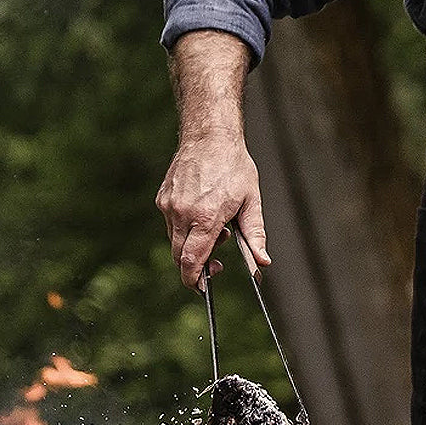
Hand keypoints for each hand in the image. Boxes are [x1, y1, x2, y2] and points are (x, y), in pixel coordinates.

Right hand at [156, 132, 270, 290]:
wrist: (209, 136)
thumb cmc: (234, 166)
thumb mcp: (252, 201)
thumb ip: (255, 235)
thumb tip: (262, 261)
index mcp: (206, 217)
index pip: (193, 261)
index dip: (195, 280)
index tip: (203, 288)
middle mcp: (183, 213)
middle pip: (180, 257)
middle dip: (196, 267)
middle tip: (217, 264)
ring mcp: (169, 206)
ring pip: (175, 241)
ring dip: (192, 245)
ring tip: (215, 228)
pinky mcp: (163, 199)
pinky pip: (170, 224)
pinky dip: (184, 229)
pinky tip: (202, 213)